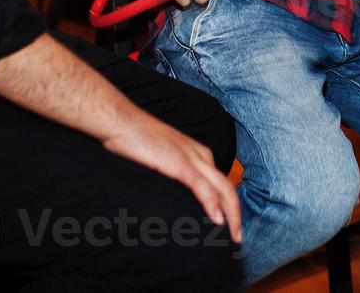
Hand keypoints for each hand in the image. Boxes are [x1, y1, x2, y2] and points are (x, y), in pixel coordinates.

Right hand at [102, 113, 242, 242]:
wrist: (121, 121)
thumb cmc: (136, 140)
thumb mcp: (162, 158)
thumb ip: (173, 172)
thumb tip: (175, 195)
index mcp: (198, 154)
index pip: (222, 183)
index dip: (229, 206)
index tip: (230, 225)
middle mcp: (200, 155)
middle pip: (227, 188)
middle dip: (236, 215)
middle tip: (237, 237)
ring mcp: (191, 158)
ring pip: (222, 189)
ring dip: (231, 215)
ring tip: (233, 235)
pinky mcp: (180, 163)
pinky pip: (202, 186)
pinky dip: (212, 204)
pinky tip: (217, 219)